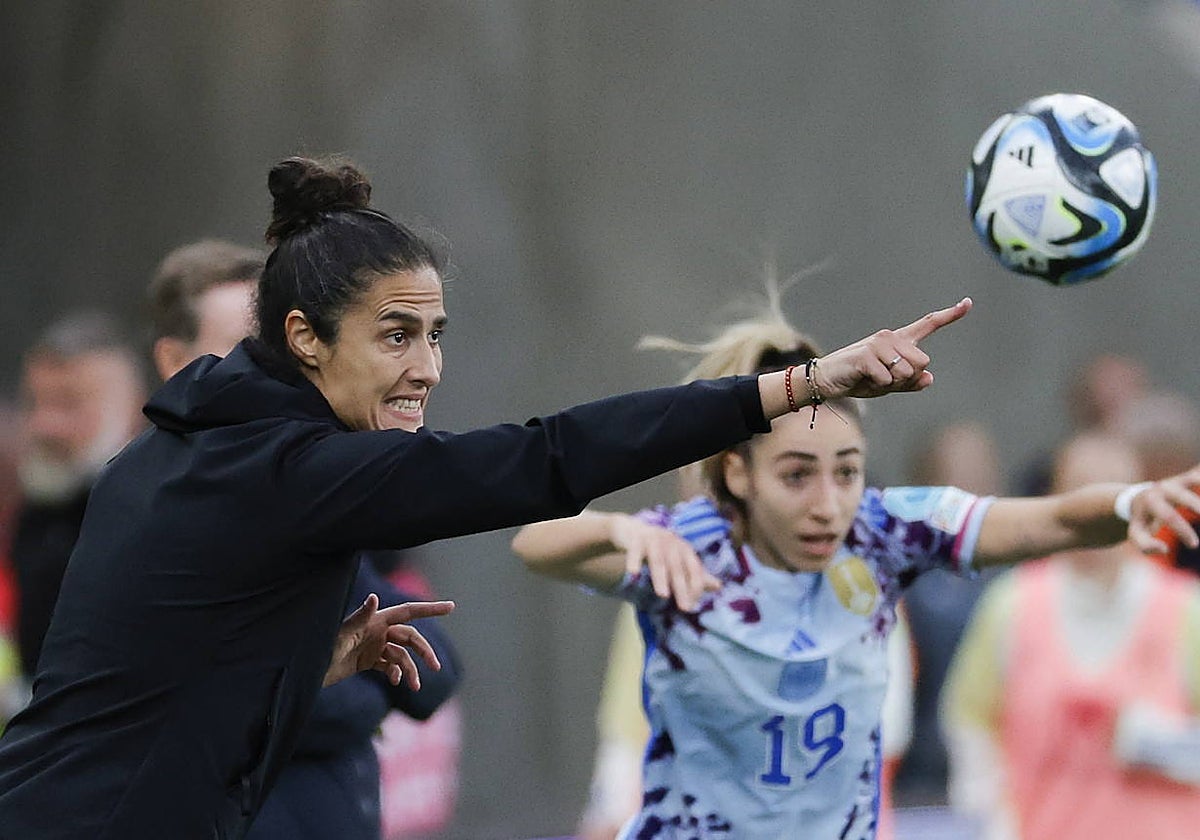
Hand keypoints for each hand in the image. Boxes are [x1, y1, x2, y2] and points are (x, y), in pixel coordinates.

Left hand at [324, 594, 455, 687]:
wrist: (309, 672)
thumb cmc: (323, 649)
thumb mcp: (342, 635)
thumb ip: (359, 617)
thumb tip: (374, 597)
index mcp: (376, 620)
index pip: (408, 612)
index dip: (430, 609)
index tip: (451, 607)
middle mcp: (378, 631)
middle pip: (411, 638)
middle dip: (424, 652)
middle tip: (436, 668)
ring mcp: (374, 646)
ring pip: (403, 656)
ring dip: (411, 670)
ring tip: (415, 687)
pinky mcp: (369, 660)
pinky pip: (391, 666)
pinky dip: (397, 674)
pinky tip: (395, 683)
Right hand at [610, 514, 719, 610]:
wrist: (632, 530)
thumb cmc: (660, 548)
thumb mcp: (679, 559)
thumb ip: (695, 573)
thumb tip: (719, 586)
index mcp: (684, 549)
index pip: (694, 568)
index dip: (696, 586)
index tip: (694, 604)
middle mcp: (672, 542)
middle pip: (677, 567)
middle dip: (681, 588)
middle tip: (684, 608)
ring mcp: (654, 539)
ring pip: (658, 561)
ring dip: (661, 578)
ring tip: (663, 595)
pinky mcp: (636, 539)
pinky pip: (635, 551)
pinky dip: (634, 561)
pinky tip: (633, 574)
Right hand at [814, 297, 971, 399]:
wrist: (827, 381)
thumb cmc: (858, 380)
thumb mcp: (887, 384)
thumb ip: (909, 382)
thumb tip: (929, 378)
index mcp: (898, 342)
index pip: (928, 325)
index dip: (950, 315)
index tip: (968, 302)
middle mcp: (891, 337)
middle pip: (922, 362)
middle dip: (907, 379)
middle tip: (883, 380)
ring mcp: (878, 344)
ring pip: (906, 372)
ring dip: (890, 384)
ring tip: (871, 380)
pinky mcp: (866, 354)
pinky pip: (887, 378)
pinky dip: (877, 386)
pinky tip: (863, 380)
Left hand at [1128, 469, 1199, 553]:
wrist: (1140, 498)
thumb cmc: (1142, 521)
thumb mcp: (1137, 533)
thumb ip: (1145, 545)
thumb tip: (1164, 549)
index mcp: (1151, 501)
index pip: (1170, 517)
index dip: (1183, 531)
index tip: (1194, 544)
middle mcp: (1164, 488)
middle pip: (1187, 499)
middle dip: (1199, 509)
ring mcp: (1177, 481)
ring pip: (1194, 481)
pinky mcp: (1187, 478)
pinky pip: (1197, 476)